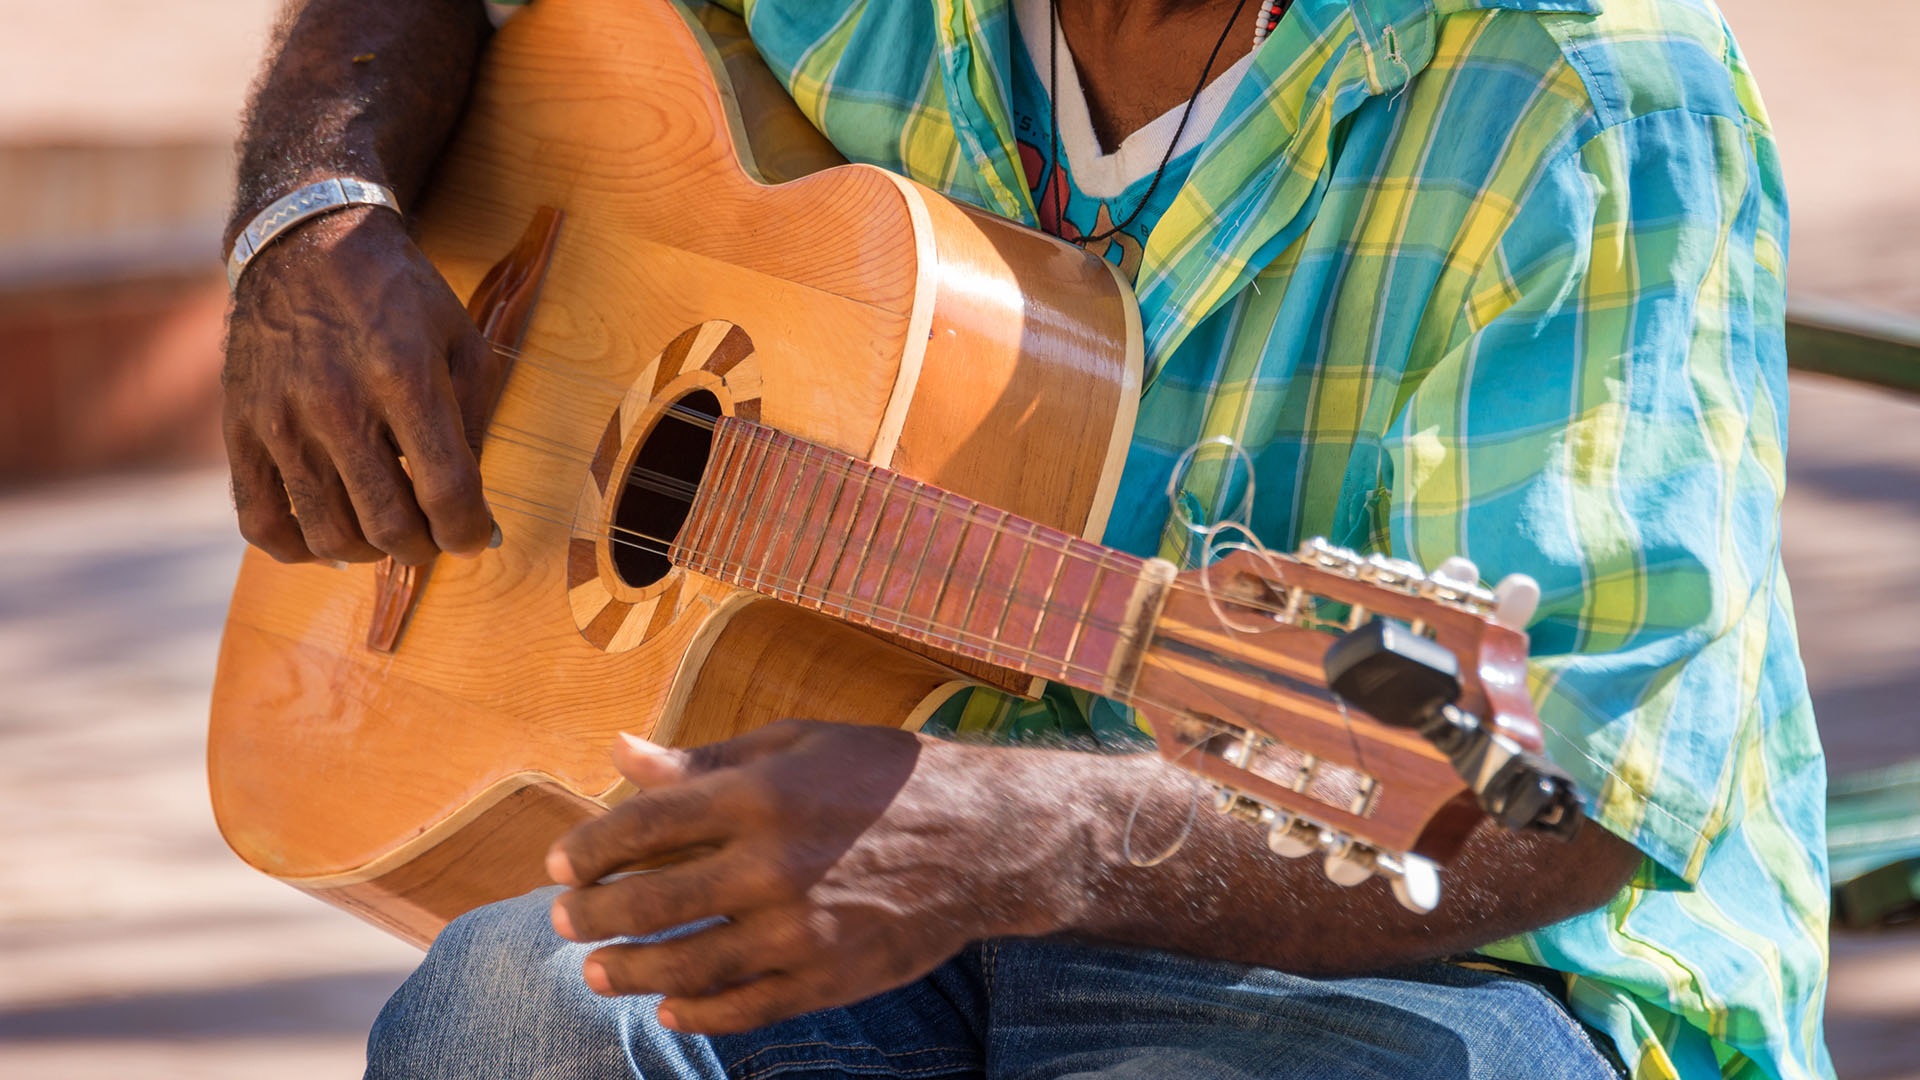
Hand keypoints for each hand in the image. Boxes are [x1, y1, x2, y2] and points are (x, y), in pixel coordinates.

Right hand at [222, 207, 499, 564]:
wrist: (306, 241)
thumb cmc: (399, 296)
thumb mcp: (462, 342)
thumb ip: (475, 427)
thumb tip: (482, 517)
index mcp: (405, 378)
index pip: (446, 492)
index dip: (470, 532)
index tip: (476, 535)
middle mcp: (338, 404)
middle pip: (389, 525)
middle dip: (424, 547)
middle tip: (433, 535)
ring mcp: (281, 420)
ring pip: (329, 534)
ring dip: (370, 552)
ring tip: (386, 531)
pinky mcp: (239, 429)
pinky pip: (260, 521)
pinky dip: (298, 548)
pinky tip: (326, 536)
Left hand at [545, 720, 1075, 1035]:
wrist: (985, 838)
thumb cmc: (883, 776)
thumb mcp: (797, 744)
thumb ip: (705, 759)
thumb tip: (620, 752)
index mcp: (760, 793)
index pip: (642, 825)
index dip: (587, 847)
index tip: (560, 862)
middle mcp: (773, 864)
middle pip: (649, 902)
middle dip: (591, 915)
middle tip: (564, 921)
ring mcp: (800, 929)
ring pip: (685, 965)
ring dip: (628, 971)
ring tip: (600, 971)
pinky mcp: (827, 976)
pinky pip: (742, 1007)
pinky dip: (696, 1012)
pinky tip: (669, 1008)